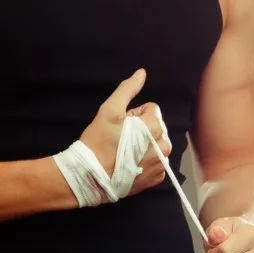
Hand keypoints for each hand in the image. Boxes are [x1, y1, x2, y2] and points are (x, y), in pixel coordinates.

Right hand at [80, 69, 172, 197]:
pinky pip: (156, 164)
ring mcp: (160, 165)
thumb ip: (128, 89)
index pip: (152, 110)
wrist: (90, 177)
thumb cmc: (99, 141)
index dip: (134, 115)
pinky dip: (146, 162)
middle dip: (142, 130)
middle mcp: (163, 147)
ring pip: (157, 146)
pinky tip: (130, 164)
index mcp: (155, 128)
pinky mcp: (155, 179)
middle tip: (121, 139)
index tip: (121, 125)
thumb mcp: (110, 110)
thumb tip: (142, 73)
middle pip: (157, 128)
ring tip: (125, 152)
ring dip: (145, 145)